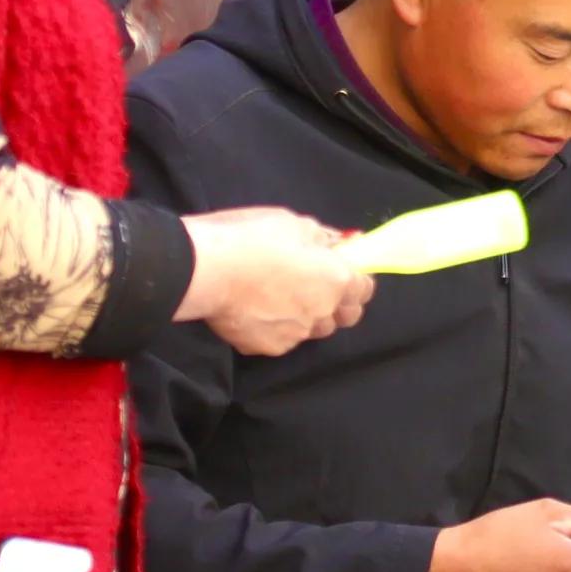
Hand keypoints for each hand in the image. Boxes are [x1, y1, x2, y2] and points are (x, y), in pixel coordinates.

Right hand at [177, 205, 377, 355]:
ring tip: (283, 298)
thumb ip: (321, 239)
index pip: (365, 289)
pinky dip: (278, 326)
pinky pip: (283, 338)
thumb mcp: (293, 224)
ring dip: (309, 317)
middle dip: (340, 303)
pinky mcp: (267, 347)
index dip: (359, 278)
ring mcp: (295, 334)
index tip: (347, 270)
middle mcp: (321, 312)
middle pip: (345, 316)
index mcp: (336, 280)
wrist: (205, 269)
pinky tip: (258, 309)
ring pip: (313, 330)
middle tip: (318, 286)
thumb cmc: (252, 238)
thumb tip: (336, 245)